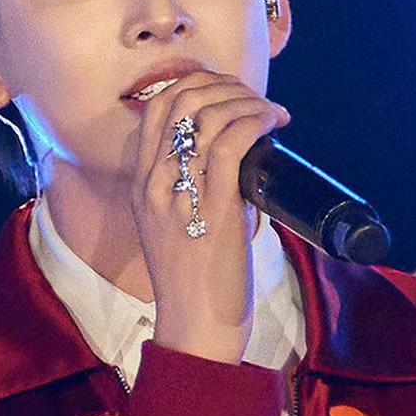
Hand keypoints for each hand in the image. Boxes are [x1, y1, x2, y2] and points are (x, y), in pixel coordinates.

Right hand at [130, 74, 288, 363]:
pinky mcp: (214, 210)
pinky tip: (273, 122)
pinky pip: (230, 143)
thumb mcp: (176, 229)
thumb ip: (191, 193)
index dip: (193, 85)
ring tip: (270, 113)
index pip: (155, 109)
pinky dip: (255, 121)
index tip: (227, 92)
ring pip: (207, 116)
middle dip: (221, 85)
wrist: (193, 329)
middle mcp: (154, 184)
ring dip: (246, 101)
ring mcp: (181, 195)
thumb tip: (233, 163)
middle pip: (178, 101)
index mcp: (142, 187)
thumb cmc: (195, 286)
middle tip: (252, 99)